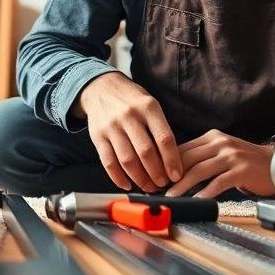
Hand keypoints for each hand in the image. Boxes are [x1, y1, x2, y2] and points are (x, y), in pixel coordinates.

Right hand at [75, 73, 181, 191]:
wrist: (100, 87)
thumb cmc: (131, 99)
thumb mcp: (150, 104)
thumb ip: (160, 127)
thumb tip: (172, 160)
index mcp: (148, 107)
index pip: (164, 138)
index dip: (172, 160)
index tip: (176, 175)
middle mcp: (130, 116)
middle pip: (146, 152)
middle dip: (156, 173)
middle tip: (162, 184)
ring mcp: (112, 127)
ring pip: (127, 160)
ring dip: (140, 179)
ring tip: (148, 187)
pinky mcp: (97, 136)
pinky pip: (108, 162)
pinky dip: (118, 178)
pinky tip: (128, 185)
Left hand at [165, 130, 274, 198]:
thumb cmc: (247, 163)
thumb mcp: (222, 154)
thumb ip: (202, 158)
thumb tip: (175, 172)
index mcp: (212, 137)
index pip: (183, 148)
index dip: (166, 163)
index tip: (155, 177)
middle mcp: (221, 143)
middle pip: (188, 158)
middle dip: (170, 174)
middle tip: (157, 188)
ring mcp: (232, 156)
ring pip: (200, 170)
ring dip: (183, 184)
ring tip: (172, 196)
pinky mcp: (241, 170)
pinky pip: (219, 181)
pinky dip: (206, 191)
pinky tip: (197, 199)